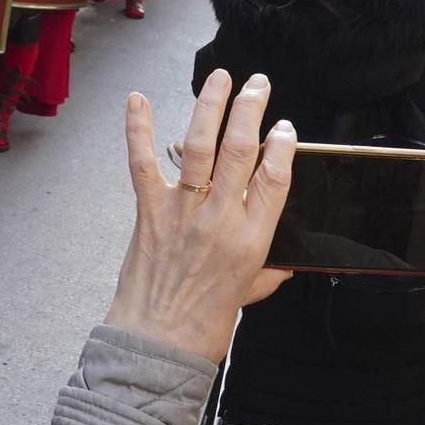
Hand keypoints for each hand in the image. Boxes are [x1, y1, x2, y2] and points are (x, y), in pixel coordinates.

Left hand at [105, 71, 295, 363]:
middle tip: (258, 85)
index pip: (276, 178)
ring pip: (199, 147)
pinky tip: (137, 99)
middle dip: (251, 110)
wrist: (157, 347)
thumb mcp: (249, 296)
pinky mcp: (148, 214)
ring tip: (219, 77)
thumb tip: (286, 264)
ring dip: (209, 107)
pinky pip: (142, 164)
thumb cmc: (204, 326)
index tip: (286, 127)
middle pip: (241, 151)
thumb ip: (268, 272)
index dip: (283, 146)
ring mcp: (182, 213)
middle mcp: (220, 220)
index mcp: (252, 240)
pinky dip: (138, 130)